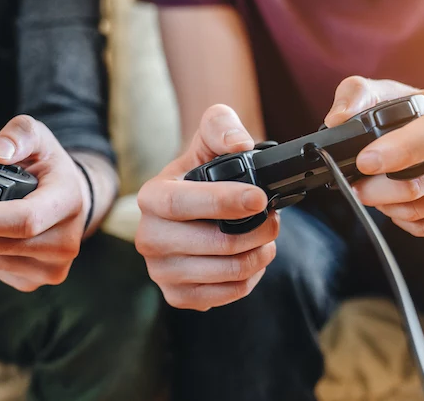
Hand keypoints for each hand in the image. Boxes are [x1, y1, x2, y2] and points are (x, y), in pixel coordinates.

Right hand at [135, 105, 277, 311]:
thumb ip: (222, 127)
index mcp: (151, 197)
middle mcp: (148, 237)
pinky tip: (251, 258)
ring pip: (225, 272)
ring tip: (266, 237)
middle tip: (274, 218)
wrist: (194, 207)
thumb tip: (239, 145)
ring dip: (259, 254)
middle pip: (212, 243)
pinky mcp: (177, 296)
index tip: (259, 198)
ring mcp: (160, 271)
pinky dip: (249, 278)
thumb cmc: (203, 172)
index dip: (223, 202)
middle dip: (256, 231)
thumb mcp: (209, 138)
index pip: (181, 203)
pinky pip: (225, 295)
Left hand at [325, 76, 423, 237]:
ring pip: (421, 210)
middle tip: (356, 184)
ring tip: (377, 190)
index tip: (365, 162)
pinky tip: (399, 203)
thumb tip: (337, 120)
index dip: (401, 149)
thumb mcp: (395, 93)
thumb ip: (358, 94)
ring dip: (386, 205)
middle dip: (376, 188)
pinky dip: (403, 219)